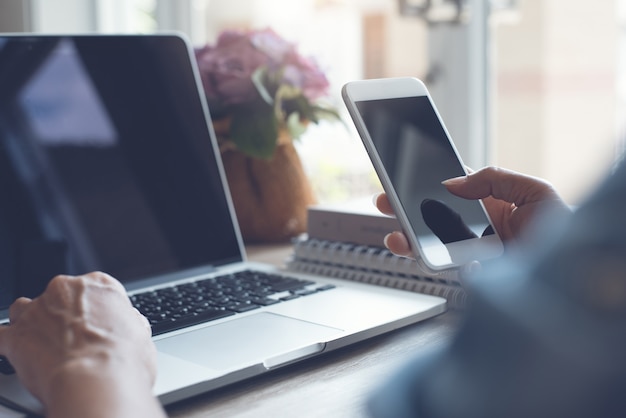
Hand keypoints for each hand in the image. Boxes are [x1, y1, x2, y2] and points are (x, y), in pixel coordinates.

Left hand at [0, 272, 164, 417]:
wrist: (95, 381)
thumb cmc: (123, 360)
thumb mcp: (142, 335)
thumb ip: (129, 323)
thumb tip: (129, 325)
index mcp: (100, 285)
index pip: (94, 288)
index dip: (96, 309)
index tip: (97, 324)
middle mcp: (66, 290)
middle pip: (58, 296)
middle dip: (63, 316)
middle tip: (75, 340)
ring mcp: (38, 311)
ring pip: (26, 309)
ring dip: (32, 324)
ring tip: (45, 345)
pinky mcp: (15, 335)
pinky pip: (3, 336)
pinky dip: (10, 345)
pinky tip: (19, 354)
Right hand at [376, 166, 570, 257]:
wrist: (579, 272)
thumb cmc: (565, 227)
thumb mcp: (534, 191)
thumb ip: (494, 179)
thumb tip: (453, 182)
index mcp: (491, 202)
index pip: (450, 188)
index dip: (423, 182)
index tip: (400, 177)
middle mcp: (479, 227)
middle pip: (432, 217)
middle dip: (404, 210)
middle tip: (384, 203)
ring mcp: (476, 252)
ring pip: (434, 246)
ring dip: (410, 241)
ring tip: (398, 238)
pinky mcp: (478, 275)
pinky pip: (454, 272)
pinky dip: (448, 267)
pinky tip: (455, 262)